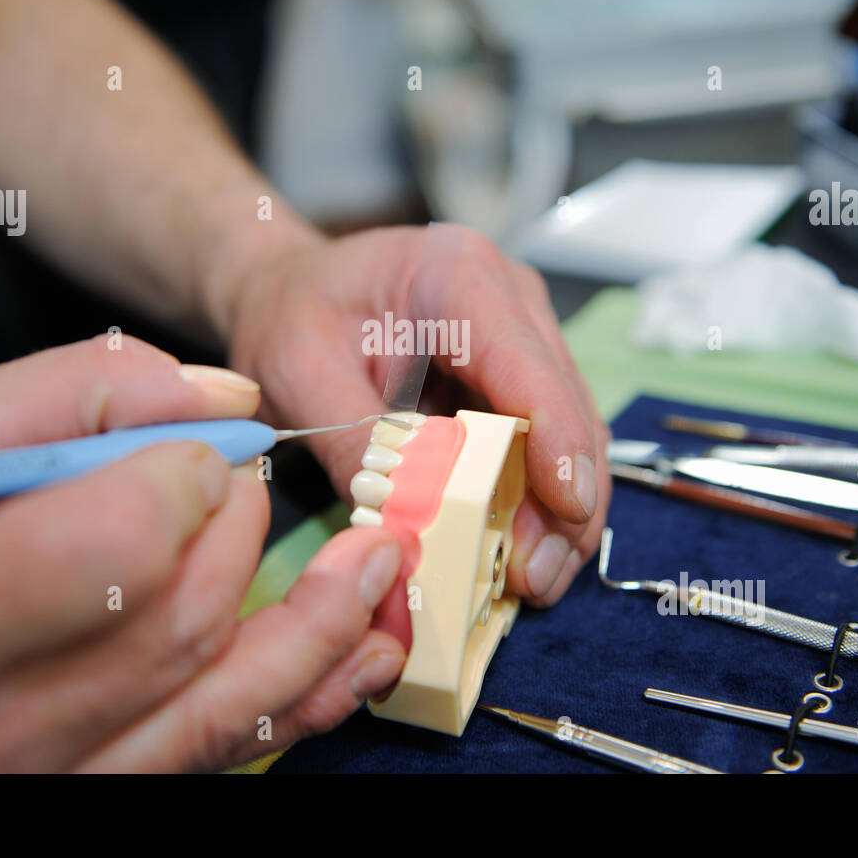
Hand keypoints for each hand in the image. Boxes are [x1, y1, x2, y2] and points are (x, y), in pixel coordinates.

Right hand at [0, 335, 405, 770]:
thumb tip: (226, 402)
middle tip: (233, 480)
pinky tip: (357, 652)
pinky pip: (217, 756)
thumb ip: (75, 394)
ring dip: (319, 624)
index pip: (115, 550)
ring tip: (378, 561)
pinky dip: (301, 698)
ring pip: (220, 703)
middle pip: (179, 620)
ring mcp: (38, 787)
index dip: (181, 480)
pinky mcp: (86, 803)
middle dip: (238, 531)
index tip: (187, 452)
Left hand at [228, 224, 611, 614]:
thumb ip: (352, 444)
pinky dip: (539, 500)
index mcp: (457, 277)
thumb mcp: (299, 377)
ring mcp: (523, 336)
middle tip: (536, 577)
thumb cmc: (291, 318)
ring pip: (569, 430)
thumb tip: (404, 528)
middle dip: (563, 497)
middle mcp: (509, 299)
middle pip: (564, 405)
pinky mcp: (519, 375)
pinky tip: (519, 553)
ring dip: (559, 510)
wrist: (288, 292)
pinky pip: (546, 441)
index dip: (556, 438)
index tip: (567, 510)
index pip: (526, 363)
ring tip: (534, 580)